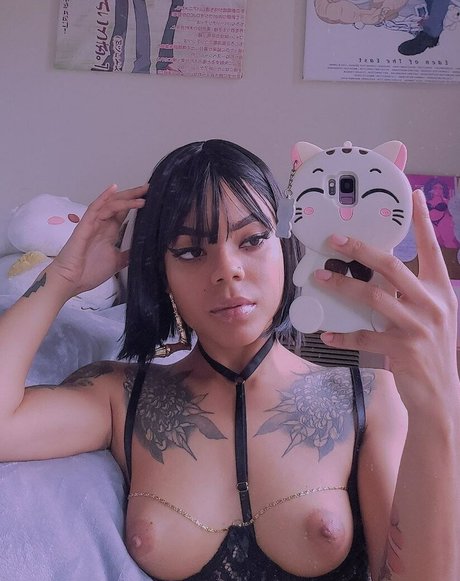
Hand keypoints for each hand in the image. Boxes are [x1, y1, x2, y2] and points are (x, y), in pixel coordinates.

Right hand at [47, 184, 146, 295]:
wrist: (71, 281)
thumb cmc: (90, 272)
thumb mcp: (116, 262)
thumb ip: (127, 254)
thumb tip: (142, 251)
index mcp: (109, 232)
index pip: (124, 213)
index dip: (135, 204)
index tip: (151, 198)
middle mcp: (102, 225)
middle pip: (119, 204)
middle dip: (134, 195)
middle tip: (149, 189)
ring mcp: (93, 223)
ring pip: (110, 204)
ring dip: (126, 197)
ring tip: (142, 193)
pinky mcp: (85, 225)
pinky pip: (95, 208)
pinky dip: (104, 198)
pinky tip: (114, 189)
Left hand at [314, 190, 458, 399]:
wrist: (442, 394)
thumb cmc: (432, 351)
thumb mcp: (432, 316)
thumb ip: (410, 295)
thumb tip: (376, 276)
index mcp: (440, 291)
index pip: (431, 249)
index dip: (423, 222)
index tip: (415, 196)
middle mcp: (432, 304)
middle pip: (391, 267)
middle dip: (360, 250)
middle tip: (336, 240)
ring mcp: (418, 326)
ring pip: (374, 296)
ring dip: (343, 286)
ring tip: (320, 278)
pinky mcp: (402, 349)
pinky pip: (364, 336)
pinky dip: (343, 334)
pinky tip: (326, 334)